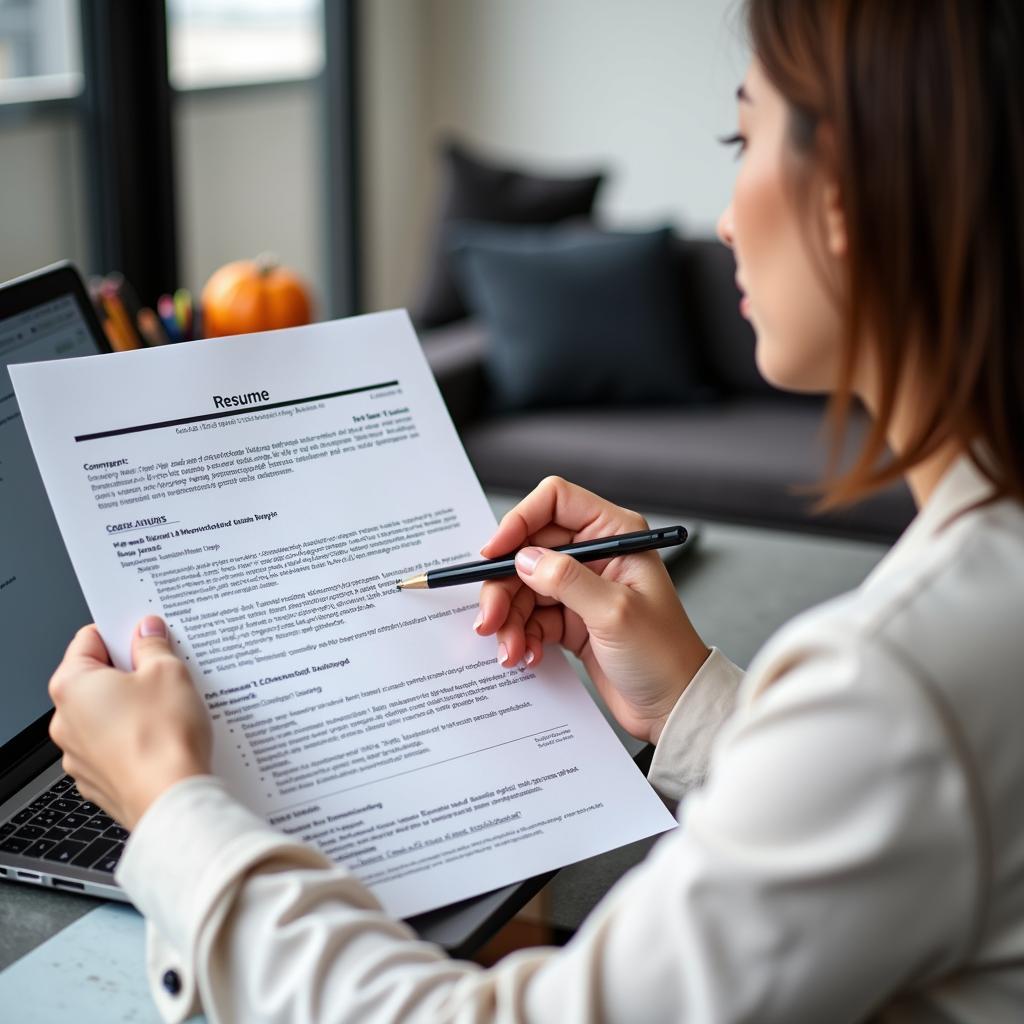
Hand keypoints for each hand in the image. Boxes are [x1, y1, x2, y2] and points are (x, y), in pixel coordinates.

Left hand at [48, 616, 211, 830]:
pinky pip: (114, 745)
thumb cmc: (162, 737)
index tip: (146, 635)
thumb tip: (146, 632)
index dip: (122, 633)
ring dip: (134, 705)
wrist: (170, 798)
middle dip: (132, 672)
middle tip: (166, 672)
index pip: (90, 640)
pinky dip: (135, 736)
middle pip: (98, 678)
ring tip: (170, 708)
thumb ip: (153, 645)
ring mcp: (78, 754)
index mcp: (72, 685)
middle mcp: (65, 720)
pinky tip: (163, 736)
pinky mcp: (97, 778)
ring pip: (107, 714)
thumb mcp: (168, 671)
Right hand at [475, 477, 710, 743]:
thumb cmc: (664, 655)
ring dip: (509, 618)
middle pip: (528, 548)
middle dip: (504, 585)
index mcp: (615, 534)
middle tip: (490, 618)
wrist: (673, 705)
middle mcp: (595, 553)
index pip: (555, 502)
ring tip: (511, 649)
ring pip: (522, 586)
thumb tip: (524, 559)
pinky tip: (527, 655)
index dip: (519, 521)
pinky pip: (529, 616)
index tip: (494, 555)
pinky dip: (521, 635)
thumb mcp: (614, 612)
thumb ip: (566, 579)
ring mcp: (580, 586)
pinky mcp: (570, 617)